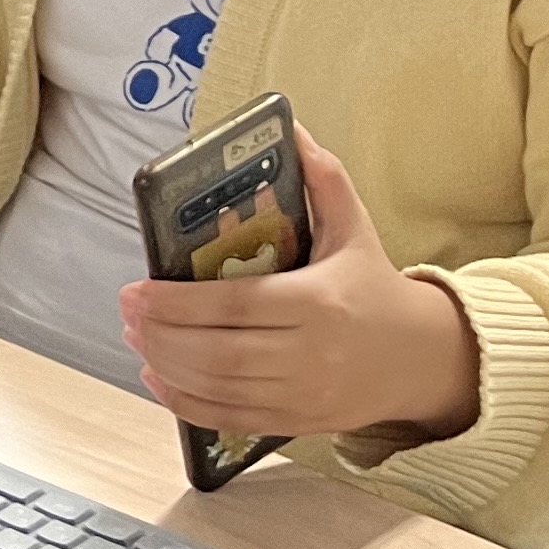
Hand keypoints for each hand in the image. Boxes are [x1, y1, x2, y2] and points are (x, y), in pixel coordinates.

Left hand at [118, 126, 480, 446]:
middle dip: (162, 334)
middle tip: (127, 312)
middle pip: (219, 352)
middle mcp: (311, 353)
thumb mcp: (354, 226)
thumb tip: (291, 127)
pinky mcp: (299, 421)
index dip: (178, 303)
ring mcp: (304, 393)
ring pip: (220, 388)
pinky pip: (231, 418)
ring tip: (136, 336)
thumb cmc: (375, 286)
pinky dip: (187, 404)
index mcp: (319, 301)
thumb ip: (322, 177)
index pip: (234, 305)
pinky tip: (158, 377)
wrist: (422, 358)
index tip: (137, 289)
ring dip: (167, 365)